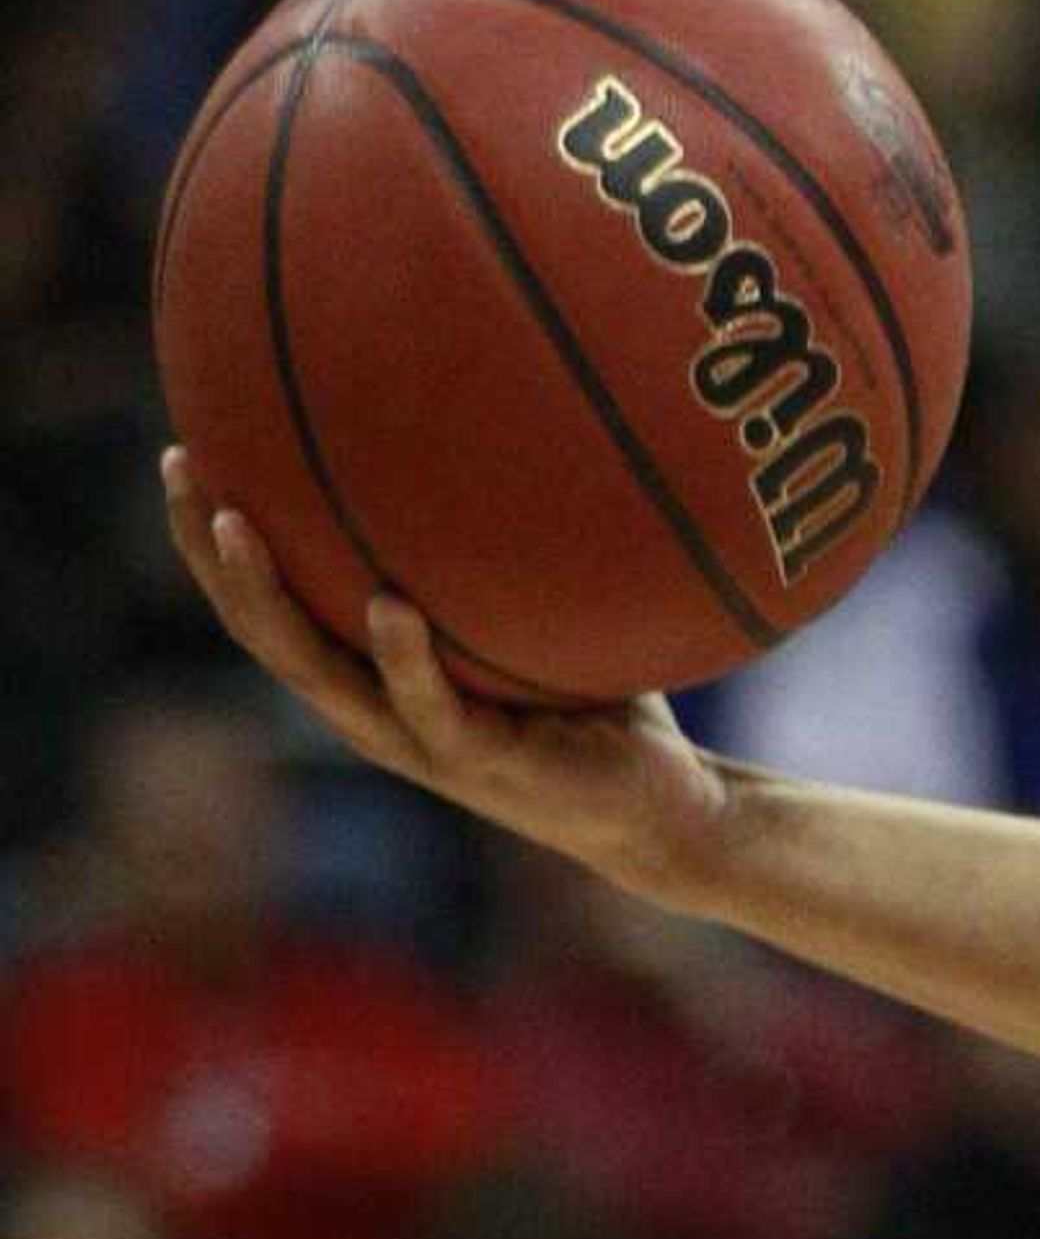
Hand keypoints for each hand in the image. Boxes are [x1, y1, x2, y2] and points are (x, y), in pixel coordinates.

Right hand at [159, 447, 737, 897]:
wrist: (657, 809)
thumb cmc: (595, 702)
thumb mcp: (537, 617)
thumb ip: (505, 553)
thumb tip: (506, 430)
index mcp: (372, 677)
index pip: (272, 605)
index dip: (214, 542)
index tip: (183, 454)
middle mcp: (375, 710)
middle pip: (264, 632)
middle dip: (214, 554)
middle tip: (185, 472)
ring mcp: (421, 741)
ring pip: (319, 673)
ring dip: (272, 599)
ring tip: (239, 525)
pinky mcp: (483, 762)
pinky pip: (431, 706)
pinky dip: (404, 657)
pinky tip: (388, 606)